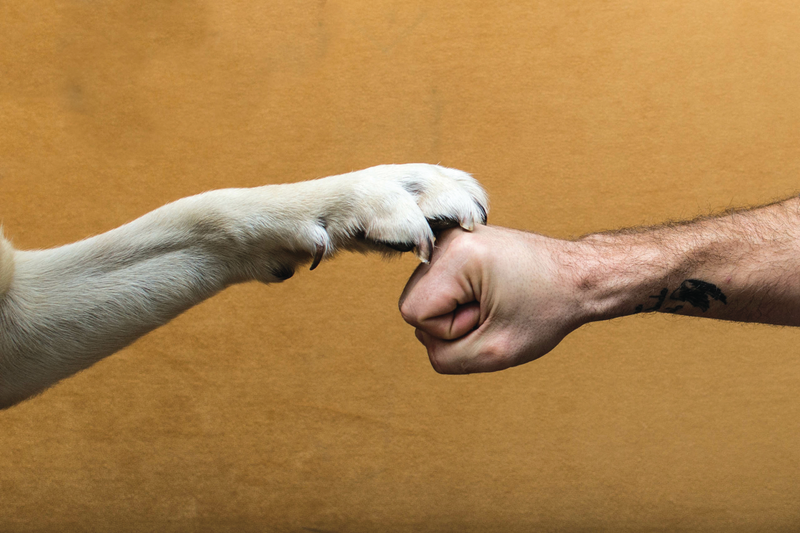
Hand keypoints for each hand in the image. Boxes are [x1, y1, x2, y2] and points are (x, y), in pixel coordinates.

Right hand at [399, 225, 585, 373]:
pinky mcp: (458, 243)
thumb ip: (446, 358)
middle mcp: (447, 239)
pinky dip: (459, 300)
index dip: (450, 331)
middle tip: (494, 311)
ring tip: (494, 301)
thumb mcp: (495, 352)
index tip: (489, 317)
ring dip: (456, 312)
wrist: (580, 277)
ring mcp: (451, 237)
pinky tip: (489, 293)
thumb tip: (426, 339)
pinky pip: (437, 286)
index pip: (414, 314)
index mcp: (456, 256)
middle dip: (451, 321)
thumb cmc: (547, 311)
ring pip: (424, 297)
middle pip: (414, 304)